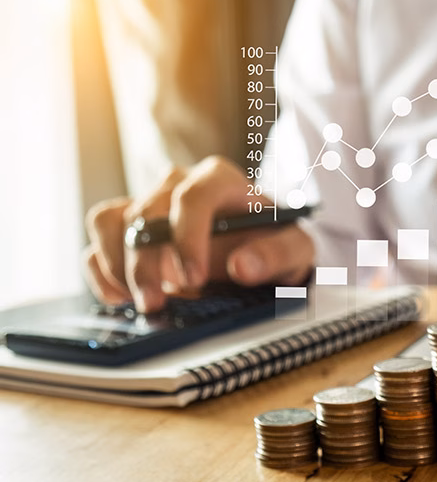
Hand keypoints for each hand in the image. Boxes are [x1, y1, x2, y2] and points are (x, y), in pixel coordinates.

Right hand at [83, 156, 314, 311]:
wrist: (258, 247)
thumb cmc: (274, 241)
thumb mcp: (293, 249)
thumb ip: (276, 255)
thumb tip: (243, 266)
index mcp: (220, 179)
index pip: (194, 196)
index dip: (188, 237)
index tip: (193, 278)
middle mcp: (178, 184)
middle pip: (147, 213)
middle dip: (148, 262)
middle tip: (158, 302)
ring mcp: (149, 203)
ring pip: (113, 221)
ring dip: (119, 265)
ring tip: (142, 301)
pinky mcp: (128, 226)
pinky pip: (99, 238)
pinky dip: (101, 269)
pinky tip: (120, 296)